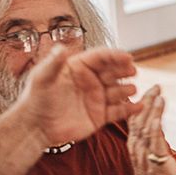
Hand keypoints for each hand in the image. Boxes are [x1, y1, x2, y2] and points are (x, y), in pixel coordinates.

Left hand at [14, 46, 141, 146]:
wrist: (36, 127)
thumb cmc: (36, 99)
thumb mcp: (41, 78)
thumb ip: (53, 63)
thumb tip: (61, 47)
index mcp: (78, 67)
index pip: (100, 57)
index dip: (115, 55)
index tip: (127, 56)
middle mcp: (90, 81)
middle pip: (112, 72)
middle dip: (124, 70)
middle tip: (133, 71)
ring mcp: (97, 98)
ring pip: (118, 91)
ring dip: (127, 89)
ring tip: (131, 89)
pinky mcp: (100, 116)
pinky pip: (118, 111)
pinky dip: (130, 110)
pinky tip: (139, 106)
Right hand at [127, 86, 175, 174]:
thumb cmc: (156, 174)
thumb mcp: (151, 150)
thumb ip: (151, 135)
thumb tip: (153, 118)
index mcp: (135, 142)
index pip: (134, 117)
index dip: (140, 101)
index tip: (148, 88)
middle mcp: (136, 145)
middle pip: (138, 118)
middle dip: (146, 100)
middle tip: (155, 85)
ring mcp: (144, 152)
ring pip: (145, 126)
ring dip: (151, 109)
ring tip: (158, 94)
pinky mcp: (155, 160)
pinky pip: (154, 140)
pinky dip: (155, 126)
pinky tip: (158, 114)